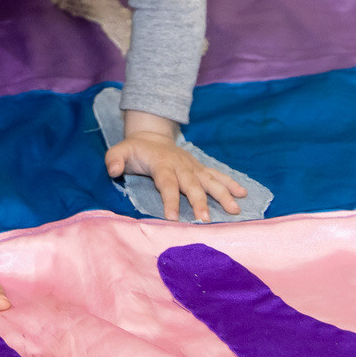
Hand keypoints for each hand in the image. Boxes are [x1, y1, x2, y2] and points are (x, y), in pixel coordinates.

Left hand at [105, 122, 247, 224]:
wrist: (152, 135)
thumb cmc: (135, 149)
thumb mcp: (119, 150)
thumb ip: (114, 159)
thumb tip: (112, 171)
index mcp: (162, 164)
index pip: (167, 184)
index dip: (169, 200)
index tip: (172, 219)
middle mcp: (181, 166)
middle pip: (192, 186)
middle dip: (200, 203)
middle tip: (205, 221)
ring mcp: (193, 167)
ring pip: (210, 181)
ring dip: (223, 194)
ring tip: (235, 210)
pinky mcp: (200, 169)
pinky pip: (217, 176)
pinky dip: (231, 183)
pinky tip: (243, 194)